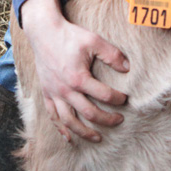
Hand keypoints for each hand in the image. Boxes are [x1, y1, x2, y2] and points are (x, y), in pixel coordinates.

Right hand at [20, 0, 129, 142]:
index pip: (104, 95)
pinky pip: (52, 115)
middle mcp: (65, 90)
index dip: (118, 99)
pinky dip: (60, 128)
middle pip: (89, 113)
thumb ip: (112, 55)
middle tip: (119, 120)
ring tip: (97, 137)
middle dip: (106, 119)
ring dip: (84, 132)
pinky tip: (69, 138)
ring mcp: (54, 93)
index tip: (125, 99)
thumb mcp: (94, 40)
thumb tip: (127, 68)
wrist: (44, 32)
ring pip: (69, 120)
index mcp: (79, 78)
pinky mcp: (46, 93)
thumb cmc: (69, 36)